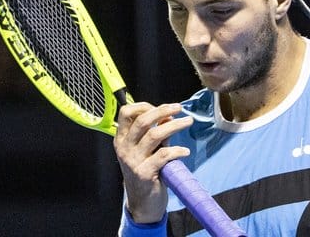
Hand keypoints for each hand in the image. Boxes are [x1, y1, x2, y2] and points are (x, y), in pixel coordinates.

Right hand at [113, 102, 193, 223]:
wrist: (142, 203)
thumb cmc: (146, 172)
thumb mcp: (146, 151)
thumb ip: (155, 133)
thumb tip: (168, 117)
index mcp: (121, 139)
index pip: (126, 113)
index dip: (144, 106)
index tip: (162, 107)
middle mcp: (124, 148)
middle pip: (142, 121)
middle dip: (162, 111)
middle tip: (179, 108)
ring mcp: (133, 161)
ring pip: (154, 134)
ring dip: (174, 126)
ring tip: (188, 122)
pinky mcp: (144, 173)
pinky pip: (163, 155)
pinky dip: (177, 150)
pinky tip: (185, 151)